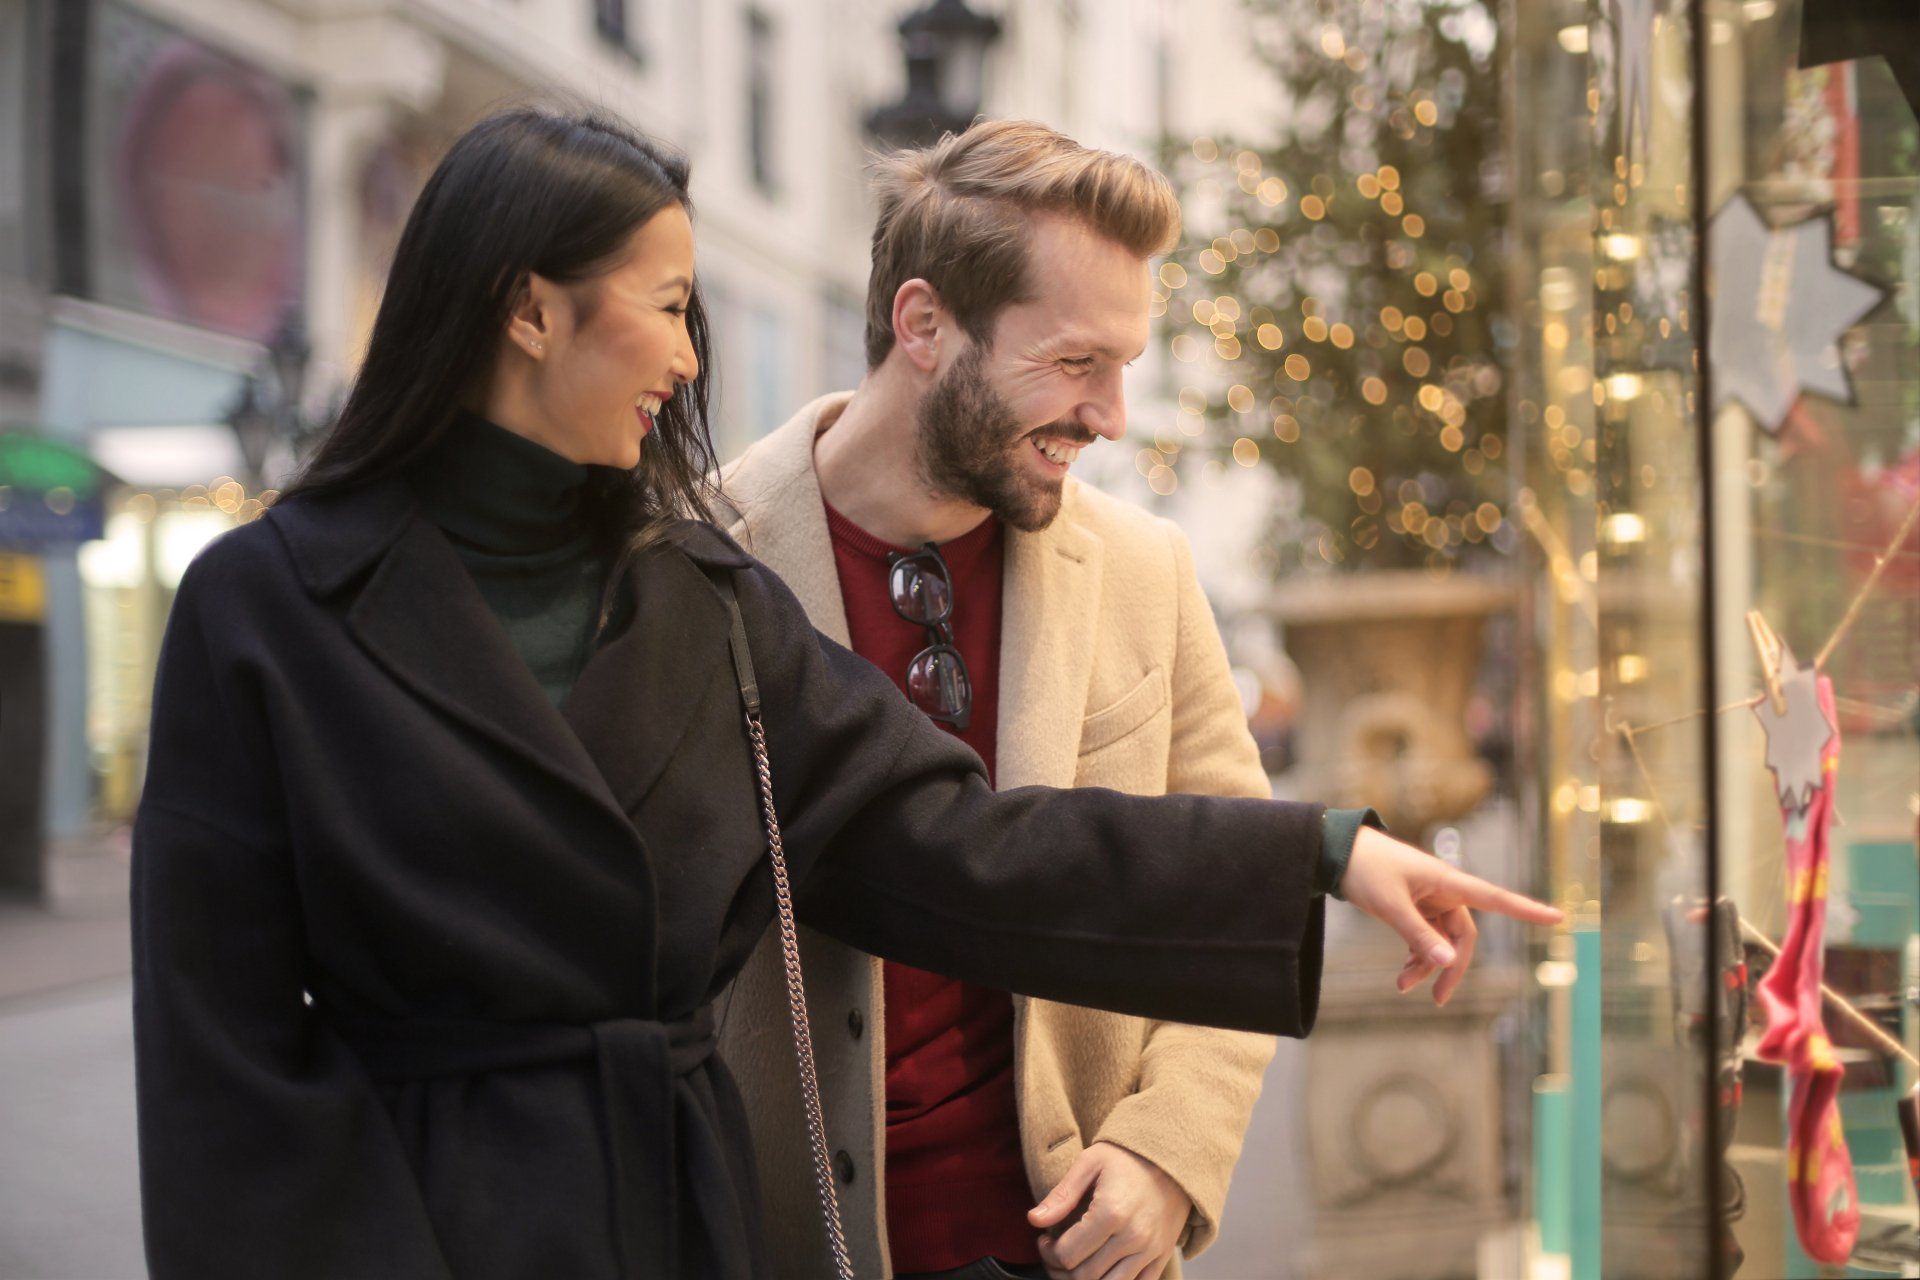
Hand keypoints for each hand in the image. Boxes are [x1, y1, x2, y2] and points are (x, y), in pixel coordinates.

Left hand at [1027, 1141, 1188, 1279]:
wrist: (1173, 1158)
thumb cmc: (1128, 1157)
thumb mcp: (1090, 1163)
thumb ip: (1061, 1195)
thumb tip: (1034, 1220)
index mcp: (1111, 1213)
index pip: (1068, 1254)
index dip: (1048, 1252)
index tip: (1045, 1239)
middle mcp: (1133, 1237)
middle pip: (1085, 1276)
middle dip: (1060, 1269)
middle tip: (1054, 1252)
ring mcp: (1150, 1251)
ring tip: (1075, 1263)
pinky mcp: (1161, 1257)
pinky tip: (1101, 1269)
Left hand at [1339, 825, 1563, 1005]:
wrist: (1334, 851)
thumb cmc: (1364, 869)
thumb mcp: (1390, 905)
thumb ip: (1417, 935)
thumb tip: (1448, 962)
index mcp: (1446, 881)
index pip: (1496, 899)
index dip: (1527, 910)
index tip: (1559, 918)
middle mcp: (1444, 890)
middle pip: (1463, 936)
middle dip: (1452, 967)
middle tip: (1436, 1000)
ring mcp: (1429, 899)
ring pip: (1442, 941)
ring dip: (1427, 965)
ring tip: (1402, 986)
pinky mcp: (1413, 906)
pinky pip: (1425, 937)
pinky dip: (1417, 956)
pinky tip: (1403, 974)